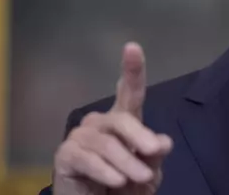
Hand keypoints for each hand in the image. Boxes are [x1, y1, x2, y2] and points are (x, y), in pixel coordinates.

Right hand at [52, 43, 172, 194]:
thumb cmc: (125, 185)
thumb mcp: (147, 173)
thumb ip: (154, 156)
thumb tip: (162, 142)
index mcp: (123, 120)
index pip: (129, 92)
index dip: (132, 69)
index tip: (132, 47)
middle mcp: (100, 122)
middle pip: (122, 120)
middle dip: (140, 136)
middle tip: (155, 152)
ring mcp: (81, 136)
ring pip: (108, 144)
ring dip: (127, 163)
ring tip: (139, 179)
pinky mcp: (66, 155)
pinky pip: (88, 159)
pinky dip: (105, 171)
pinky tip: (116, 182)